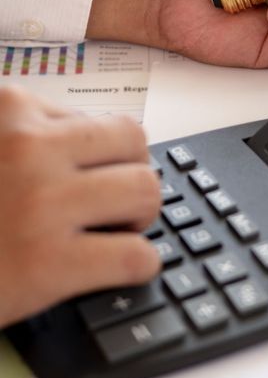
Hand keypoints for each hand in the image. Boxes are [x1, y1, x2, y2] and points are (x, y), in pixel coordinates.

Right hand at [0, 86, 160, 327]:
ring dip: (142, 215)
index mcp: (10, 110)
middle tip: (122, 200)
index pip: (106, 121)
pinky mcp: (44, 265)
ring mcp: (39, 204)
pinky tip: (129, 266)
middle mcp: (28, 148)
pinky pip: (132, 255)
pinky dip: (141, 264)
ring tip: (122, 230)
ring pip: (145, 191)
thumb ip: (28, 128)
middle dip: (136, 173)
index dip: (112, 154)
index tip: (105, 174)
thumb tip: (96, 135)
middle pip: (135, 145)